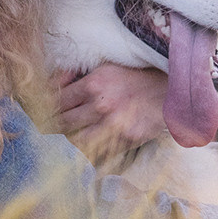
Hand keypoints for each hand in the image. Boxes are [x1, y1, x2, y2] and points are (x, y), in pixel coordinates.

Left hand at [56, 63, 171, 161]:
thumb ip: (80, 76)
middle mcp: (101, 105)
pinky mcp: (125, 140)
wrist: (170, 90)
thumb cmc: (136, 77)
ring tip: (69, 136)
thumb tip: (56, 84)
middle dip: (54, 124)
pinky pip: (98, 151)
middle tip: (52, 125)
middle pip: (62, 122)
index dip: (49, 106)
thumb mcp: (106, 67)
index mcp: (94, 84)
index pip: (57, 101)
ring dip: (69, 139)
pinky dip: (89, 150)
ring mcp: (113, 126)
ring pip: (75, 140)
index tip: (47, 110)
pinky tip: (88, 146)